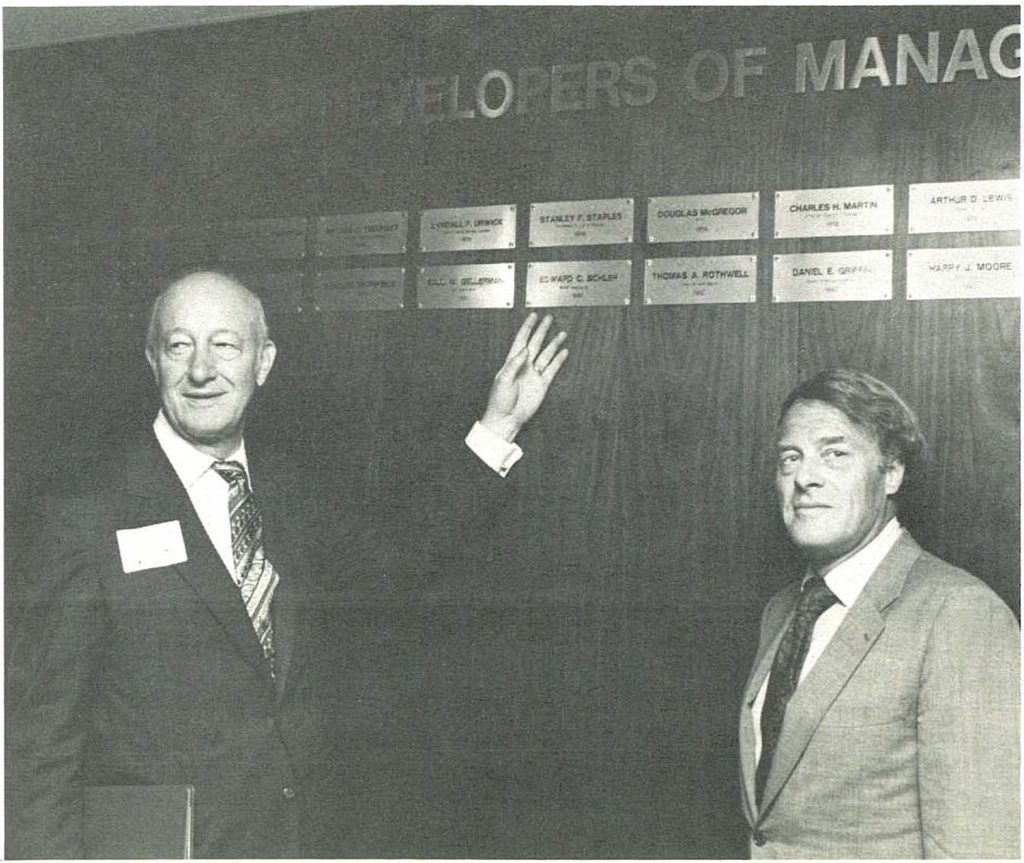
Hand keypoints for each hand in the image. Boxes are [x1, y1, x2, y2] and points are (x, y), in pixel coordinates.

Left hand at [480, 313, 568, 441]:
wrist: (506, 419)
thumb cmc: (499, 401)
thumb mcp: (503, 379)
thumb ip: (514, 363)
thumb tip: (525, 349)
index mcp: (511, 363)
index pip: (521, 340)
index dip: (527, 328)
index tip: (533, 316)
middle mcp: (524, 366)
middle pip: (535, 344)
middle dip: (542, 331)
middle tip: (549, 319)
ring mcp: (534, 375)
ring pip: (546, 355)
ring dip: (554, 344)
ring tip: (562, 333)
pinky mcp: (542, 385)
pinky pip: (552, 369)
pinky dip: (558, 360)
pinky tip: (563, 352)